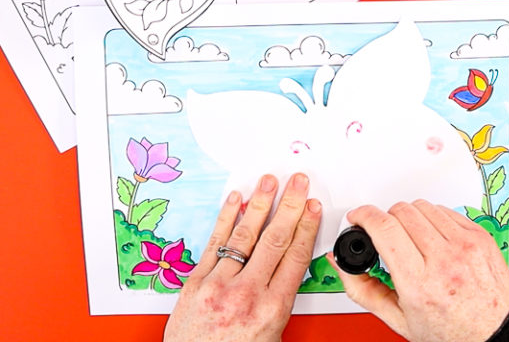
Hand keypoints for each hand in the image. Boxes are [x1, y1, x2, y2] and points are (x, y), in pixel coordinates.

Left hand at [163, 173, 321, 341]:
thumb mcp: (272, 335)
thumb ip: (280, 301)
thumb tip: (288, 271)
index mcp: (272, 308)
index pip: (295, 255)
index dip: (306, 226)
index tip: (312, 207)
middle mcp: (246, 293)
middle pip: (275, 238)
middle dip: (289, 205)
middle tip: (298, 182)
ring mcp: (219, 284)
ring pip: (245, 234)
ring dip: (259, 203)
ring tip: (269, 182)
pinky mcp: (196, 282)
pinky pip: (215, 242)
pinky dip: (226, 218)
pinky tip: (236, 200)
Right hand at [331, 200, 508, 341]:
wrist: (495, 333)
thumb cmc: (452, 331)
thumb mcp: (399, 320)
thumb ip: (363, 290)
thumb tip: (342, 265)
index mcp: (419, 283)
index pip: (384, 228)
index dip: (364, 215)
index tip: (358, 217)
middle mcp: (444, 260)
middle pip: (401, 212)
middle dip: (384, 218)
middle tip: (383, 233)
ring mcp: (464, 246)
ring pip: (423, 206)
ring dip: (408, 216)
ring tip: (408, 236)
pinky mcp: (479, 237)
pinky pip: (445, 210)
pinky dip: (432, 218)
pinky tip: (431, 236)